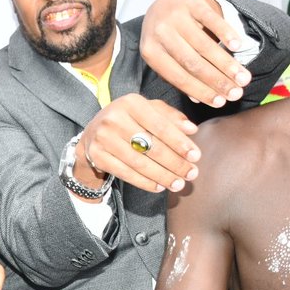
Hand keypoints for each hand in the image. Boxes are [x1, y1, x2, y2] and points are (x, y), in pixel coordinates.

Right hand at [78, 94, 200, 192]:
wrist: (93, 132)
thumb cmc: (129, 119)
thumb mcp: (148, 110)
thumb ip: (170, 116)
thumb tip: (192, 130)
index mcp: (131, 103)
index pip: (160, 126)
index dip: (179, 143)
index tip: (196, 156)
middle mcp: (114, 118)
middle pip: (151, 146)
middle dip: (175, 163)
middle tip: (192, 174)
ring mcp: (103, 138)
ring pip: (139, 163)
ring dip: (162, 176)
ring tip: (179, 184)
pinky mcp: (97, 155)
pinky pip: (125, 173)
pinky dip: (144, 182)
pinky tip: (159, 186)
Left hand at [140, 0, 253, 108]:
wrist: (163, 3)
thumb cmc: (166, 38)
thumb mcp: (164, 57)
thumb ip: (179, 77)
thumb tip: (200, 100)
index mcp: (151, 52)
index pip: (178, 77)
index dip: (200, 91)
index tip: (221, 103)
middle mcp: (159, 33)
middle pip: (192, 63)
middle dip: (217, 81)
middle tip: (237, 93)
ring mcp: (175, 16)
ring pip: (204, 45)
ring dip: (226, 63)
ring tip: (243, 77)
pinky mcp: (191, 2)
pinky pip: (212, 20)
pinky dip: (226, 34)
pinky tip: (237, 46)